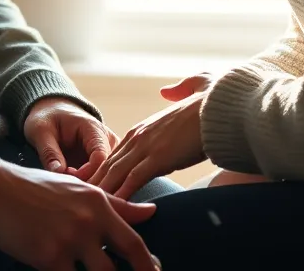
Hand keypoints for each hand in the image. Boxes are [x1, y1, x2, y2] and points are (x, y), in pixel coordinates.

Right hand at [0, 149, 160, 270]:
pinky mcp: (48, 257)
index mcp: (98, 203)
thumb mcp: (81, 190)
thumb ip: (117, 204)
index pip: (133, 243)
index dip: (148, 266)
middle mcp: (88, 222)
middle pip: (118, 268)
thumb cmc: (38, 188)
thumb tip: (151, 212)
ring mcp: (69, 240)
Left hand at [24, 97, 118, 180]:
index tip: (66, 180)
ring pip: (108, 177)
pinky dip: (91, 186)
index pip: (100, 158)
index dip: (85, 175)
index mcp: (94, 129)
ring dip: (91, 187)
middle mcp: (107, 140)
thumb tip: (59, 174)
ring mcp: (109, 152)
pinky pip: (104, 178)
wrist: (54, 112)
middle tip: (67, 188)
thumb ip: (49, 152)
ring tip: (71, 188)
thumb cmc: (47, 119)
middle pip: (108, 171)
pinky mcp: (105, 161)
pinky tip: (76, 188)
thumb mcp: (41, 131)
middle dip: (88, 185)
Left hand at [90, 74, 214, 198]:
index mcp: (142, 127)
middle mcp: (138, 136)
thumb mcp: (188, 93)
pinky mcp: (157, 158)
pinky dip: (121, 196)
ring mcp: (146, 146)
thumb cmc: (212, 102)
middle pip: (107, 166)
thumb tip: (166, 91)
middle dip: (94, 185)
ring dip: (101, 194)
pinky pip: (132, 181)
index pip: (114, 155)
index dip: (101, 172)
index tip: (90, 186)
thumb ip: (176, 91)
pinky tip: (113, 210)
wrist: (223, 107)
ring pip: (114, 175)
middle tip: (80, 203)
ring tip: (89, 211)